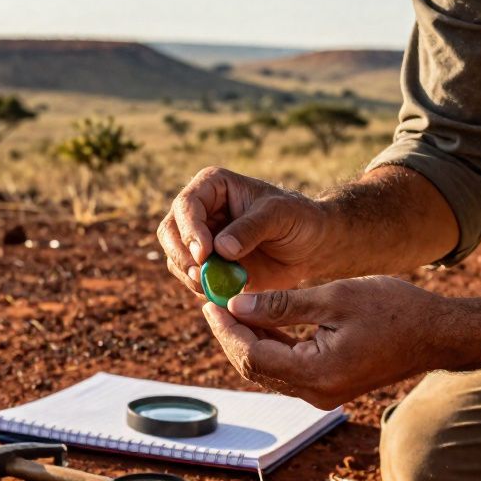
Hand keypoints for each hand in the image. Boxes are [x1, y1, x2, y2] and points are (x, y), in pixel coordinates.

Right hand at [157, 166, 327, 294]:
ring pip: (175, 258)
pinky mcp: (208, 265)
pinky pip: (190, 278)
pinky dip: (200, 288)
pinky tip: (221, 293)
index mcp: (213, 186)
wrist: (311, 245)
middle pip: (169, 232)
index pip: (187, 205)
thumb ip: (251, 228)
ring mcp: (201, 239)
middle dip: (181, 255)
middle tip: (200, 275)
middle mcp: (201, 211)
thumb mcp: (280, 216)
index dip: (190, 230)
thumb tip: (220, 248)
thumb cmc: (299, 219)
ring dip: (190, 276)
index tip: (204, 254)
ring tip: (216, 287)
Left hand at [201, 276, 451, 408]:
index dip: (226, 328)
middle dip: (231, 335)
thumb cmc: (394, 310)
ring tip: (231, 307)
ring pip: (269, 369)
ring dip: (249, 339)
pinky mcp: (329, 385)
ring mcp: (322, 392)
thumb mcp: (333, 298)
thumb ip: (282, 305)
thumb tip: (236, 306)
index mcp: (315, 373)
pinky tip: (260, 320)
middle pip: (255, 367)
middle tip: (214, 302)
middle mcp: (315, 392)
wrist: (438, 334)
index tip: (211, 301)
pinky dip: (271, 345)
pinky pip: (288, 368)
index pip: (252, 355)